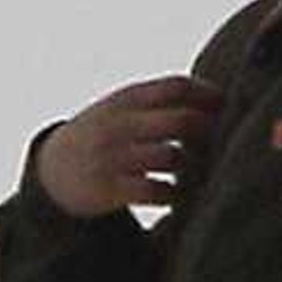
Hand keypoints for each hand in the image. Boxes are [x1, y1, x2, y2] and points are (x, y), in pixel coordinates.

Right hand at [34, 74, 222, 217]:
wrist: (53, 171)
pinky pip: (155, 191)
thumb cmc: (103, 136)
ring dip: (194, 166)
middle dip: (209, 131)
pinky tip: (178, 195)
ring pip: (172, 157)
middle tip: (223, 143)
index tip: (228, 106)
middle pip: (180, 121)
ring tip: (203, 171)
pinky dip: (174, 194)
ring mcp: (114, 156)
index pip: (175, 87)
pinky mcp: (109, 189)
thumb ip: (158, 100)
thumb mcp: (121, 108)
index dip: (207, 95)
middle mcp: (120, 124)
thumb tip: (216, 98)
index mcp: (126, 99)